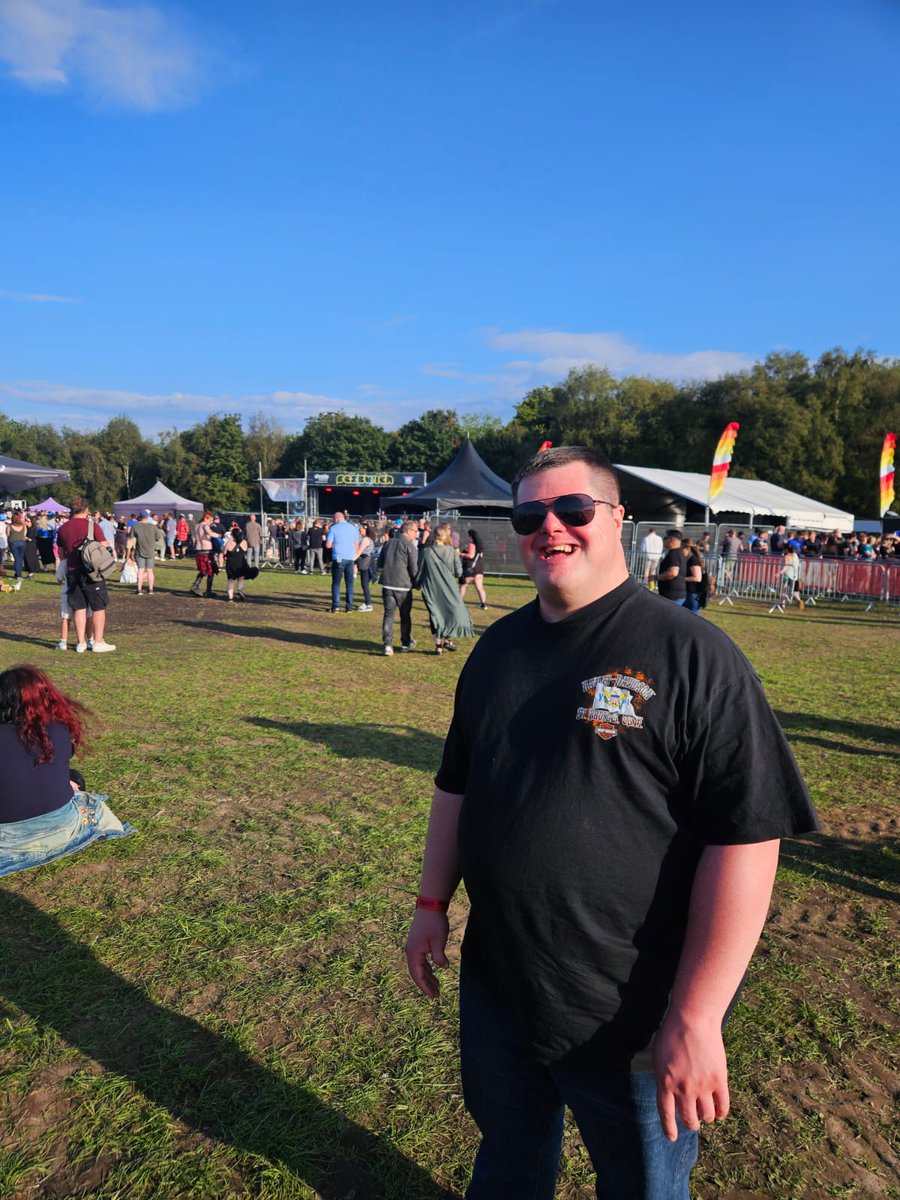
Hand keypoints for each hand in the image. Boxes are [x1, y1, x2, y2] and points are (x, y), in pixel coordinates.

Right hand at [404, 908, 449, 997]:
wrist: (430, 905)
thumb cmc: (434, 922)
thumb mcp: (439, 940)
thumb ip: (439, 956)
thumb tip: (443, 968)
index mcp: (414, 953)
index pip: (418, 975)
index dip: (425, 987)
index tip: (434, 996)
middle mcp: (411, 952)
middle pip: (417, 973)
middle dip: (426, 985)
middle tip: (436, 995)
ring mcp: (413, 948)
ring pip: (419, 967)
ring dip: (427, 977)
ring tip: (437, 986)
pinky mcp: (417, 944)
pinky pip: (421, 961)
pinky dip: (427, 969)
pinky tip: (434, 972)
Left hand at [652, 1011, 729, 1141]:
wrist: (692, 1019)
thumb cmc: (672, 1033)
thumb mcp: (659, 1057)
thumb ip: (663, 1077)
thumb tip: (669, 1094)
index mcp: (664, 1083)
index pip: (666, 1114)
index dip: (670, 1129)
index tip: (672, 1138)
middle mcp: (683, 1089)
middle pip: (689, 1119)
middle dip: (691, 1123)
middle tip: (693, 1122)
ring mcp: (702, 1086)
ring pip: (707, 1116)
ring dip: (707, 1118)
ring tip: (706, 1114)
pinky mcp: (719, 1080)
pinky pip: (723, 1106)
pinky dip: (722, 1113)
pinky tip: (720, 1113)